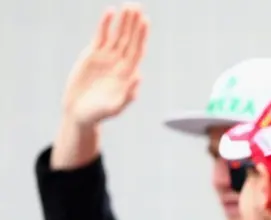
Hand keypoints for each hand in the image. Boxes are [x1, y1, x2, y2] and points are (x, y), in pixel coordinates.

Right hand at [62, 4, 147, 126]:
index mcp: (127, 73)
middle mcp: (119, 62)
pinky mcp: (92, 54)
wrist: (80, 113)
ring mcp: (106, 57)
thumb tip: (139, 77)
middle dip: (133, 23)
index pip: (137, 50)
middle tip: (137, 6)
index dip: (141, 36)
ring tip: (129, 5)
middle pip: (129, 39)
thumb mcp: (115, 107)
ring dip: (123, 21)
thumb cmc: (99, 114)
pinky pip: (101, 36)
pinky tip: (110, 12)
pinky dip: (105, 24)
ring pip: (117, 35)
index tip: (145, 21)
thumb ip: (128, 94)